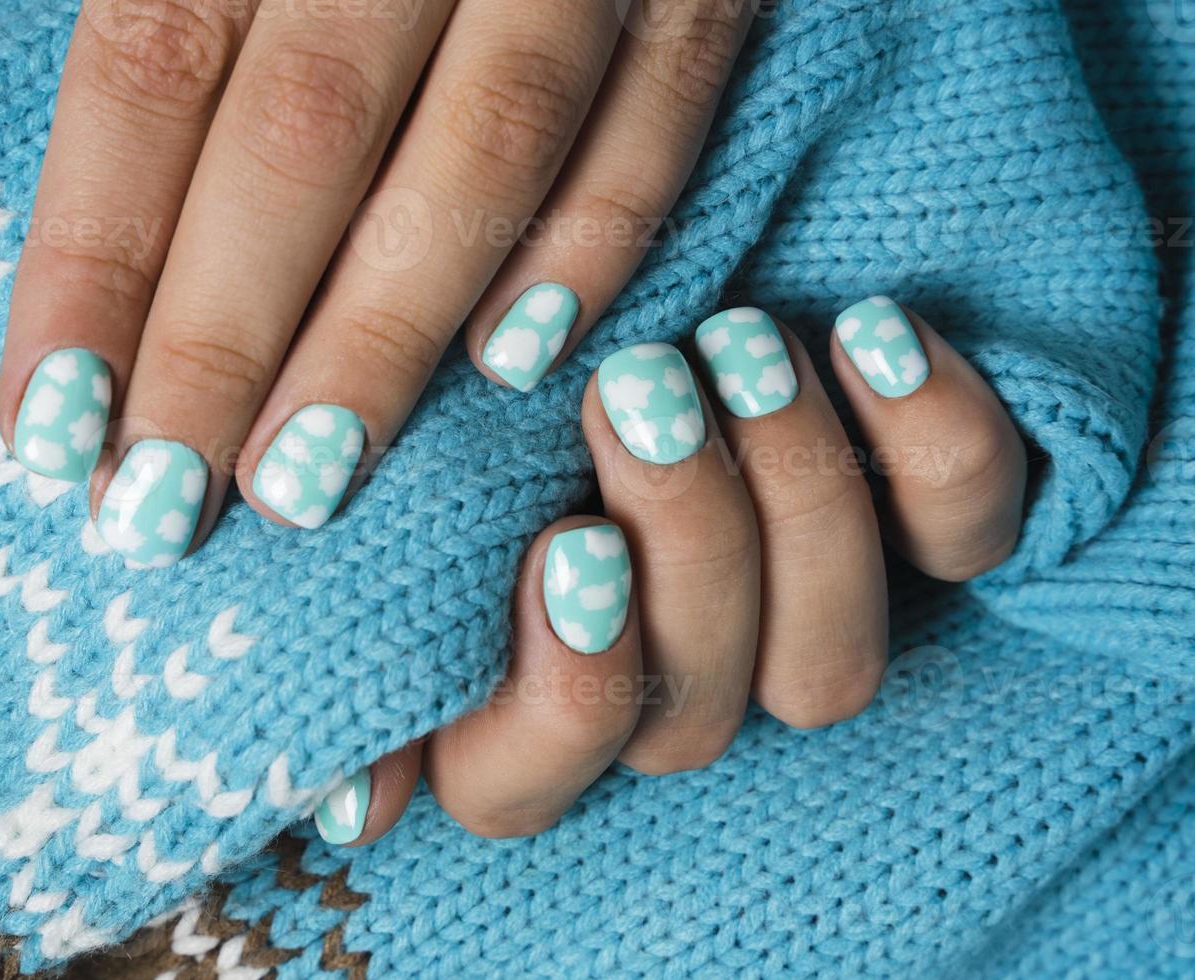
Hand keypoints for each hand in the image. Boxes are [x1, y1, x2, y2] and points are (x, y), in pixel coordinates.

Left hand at [0, 0, 756, 565]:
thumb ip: (181, 34)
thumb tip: (98, 279)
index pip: (145, 73)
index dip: (90, 263)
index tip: (46, 431)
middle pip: (298, 132)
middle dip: (221, 337)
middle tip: (156, 510)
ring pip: (481, 147)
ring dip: (385, 332)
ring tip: (300, 484)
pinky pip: (659, 112)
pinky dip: (594, 244)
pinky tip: (516, 363)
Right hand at [307, 296, 1027, 843]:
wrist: (616, 264)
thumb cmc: (479, 366)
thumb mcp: (403, 466)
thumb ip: (367, 603)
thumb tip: (350, 812)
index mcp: (517, 697)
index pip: (526, 782)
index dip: (568, 691)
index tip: (568, 543)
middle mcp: (666, 684)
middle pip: (695, 716)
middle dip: (683, 545)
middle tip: (645, 387)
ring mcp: (794, 621)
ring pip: (827, 668)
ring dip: (790, 503)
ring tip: (739, 349)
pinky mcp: (912, 537)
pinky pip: (964, 541)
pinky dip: (936, 444)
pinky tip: (870, 335)